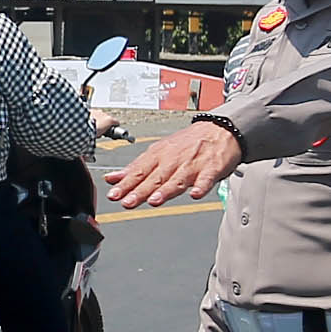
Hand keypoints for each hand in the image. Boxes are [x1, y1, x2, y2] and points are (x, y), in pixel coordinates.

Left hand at [108, 119, 241, 209]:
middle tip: (128, 202)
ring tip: (154, 201)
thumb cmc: (187, 143)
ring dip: (165, 190)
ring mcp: (192, 164)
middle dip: (140, 190)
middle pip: (154, 177)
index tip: (114, 194)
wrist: (218, 129)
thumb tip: (112, 179)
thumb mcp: (158, 151)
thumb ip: (136, 168)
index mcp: (159, 155)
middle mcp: (173, 160)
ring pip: (177, 179)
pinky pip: (206, 178)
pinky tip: (196, 194)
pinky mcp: (211, 168)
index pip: (139, 171)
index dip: (125, 184)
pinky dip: (201, 185)